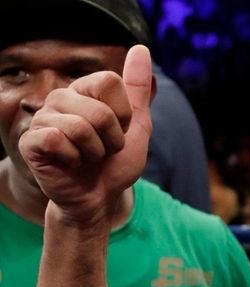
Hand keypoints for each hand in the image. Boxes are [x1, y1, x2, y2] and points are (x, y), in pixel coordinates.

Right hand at [19, 45, 152, 223]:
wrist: (100, 197)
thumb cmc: (116, 162)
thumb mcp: (137, 124)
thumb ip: (137, 88)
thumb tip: (140, 48)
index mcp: (84, 89)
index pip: (110, 81)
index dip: (123, 113)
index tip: (119, 130)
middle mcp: (60, 98)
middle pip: (100, 109)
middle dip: (112, 138)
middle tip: (104, 149)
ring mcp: (42, 119)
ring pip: (81, 127)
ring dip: (96, 151)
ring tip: (88, 158)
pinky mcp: (31, 141)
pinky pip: (58, 140)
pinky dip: (74, 159)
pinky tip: (70, 163)